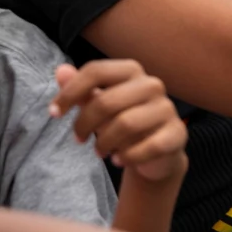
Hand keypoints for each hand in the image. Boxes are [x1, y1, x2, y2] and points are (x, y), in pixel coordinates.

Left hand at [50, 59, 187, 182]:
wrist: (159, 150)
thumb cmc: (124, 120)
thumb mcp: (99, 105)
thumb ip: (80, 89)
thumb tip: (60, 71)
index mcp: (131, 70)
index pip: (95, 71)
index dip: (69, 92)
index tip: (53, 113)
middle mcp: (152, 84)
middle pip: (107, 101)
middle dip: (84, 123)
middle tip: (78, 139)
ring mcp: (167, 109)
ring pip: (126, 124)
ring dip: (104, 142)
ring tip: (99, 152)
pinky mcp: (177, 133)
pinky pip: (149, 146)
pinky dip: (127, 156)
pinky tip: (118, 160)